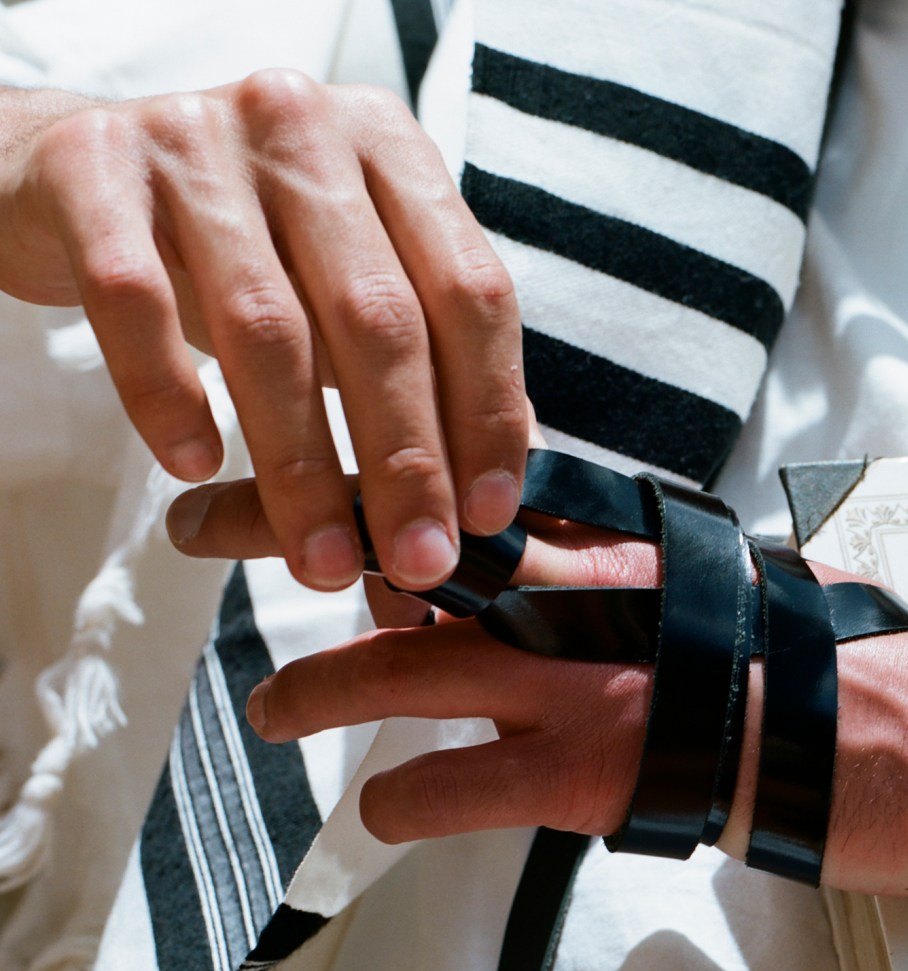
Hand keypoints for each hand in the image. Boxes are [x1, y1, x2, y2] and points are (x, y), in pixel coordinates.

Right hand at [0, 75, 529, 590]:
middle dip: (406, 459)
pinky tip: (198, 470)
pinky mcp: (92, 167)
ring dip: (300, 464)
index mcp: (389, 148)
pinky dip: (169, 395)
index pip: (470, 293)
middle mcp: (303, 127)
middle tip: (417, 560)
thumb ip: (429, 367)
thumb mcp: (345, 283)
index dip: (488, 411)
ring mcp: (194, 137)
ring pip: (267, 327)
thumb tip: (494, 500)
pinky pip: (137, 302)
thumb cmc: (242, 246)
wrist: (68, 170)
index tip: (488, 516)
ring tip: (317, 559)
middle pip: (379, 318)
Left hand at [198, 472, 907, 884]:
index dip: (389, 466)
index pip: (493, 491)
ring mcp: (612, 678)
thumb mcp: (778, 603)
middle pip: (427, 545)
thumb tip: (636, 597)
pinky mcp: (623, 770)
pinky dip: (418, 800)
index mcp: (653, 550)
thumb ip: (687, 593)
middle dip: (303, 527)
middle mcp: (618, 594)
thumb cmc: (884, 678)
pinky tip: (381, 815)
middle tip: (208, 530)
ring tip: (267, 707)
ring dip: (333, 679)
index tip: (318, 453)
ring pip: (430, 659)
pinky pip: (480, 784)